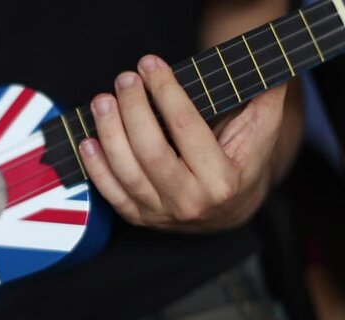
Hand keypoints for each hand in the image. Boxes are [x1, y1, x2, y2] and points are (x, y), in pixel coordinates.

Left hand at [79, 55, 286, 232]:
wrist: (228, 211)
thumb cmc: (240, 164)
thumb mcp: (258, 135)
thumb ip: (264, 103)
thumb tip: (269, 72)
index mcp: (221, 181)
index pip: (186, 129)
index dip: (166, 92)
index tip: (151, 64)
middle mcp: (190, 202)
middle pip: (151, 151)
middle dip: (133, 110)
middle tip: (124, 79)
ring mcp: (161, 213)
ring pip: (127, 172)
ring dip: (109, 134)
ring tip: (102, 102)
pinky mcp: (140, 217)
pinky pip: (111, 193)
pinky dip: (96, 167)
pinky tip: (88, 140)